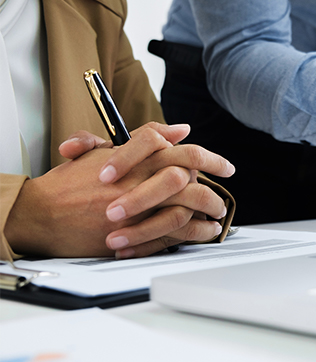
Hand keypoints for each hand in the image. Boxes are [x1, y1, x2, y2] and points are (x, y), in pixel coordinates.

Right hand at [5, 123, 234, 257]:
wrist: (44, 213)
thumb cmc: (72, 182)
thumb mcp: (104, 151)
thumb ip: (143, 138)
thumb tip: (180, 130)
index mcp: (137, 158)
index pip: (183, 149)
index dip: (210, 157)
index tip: (224, 165)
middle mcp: (142, 179)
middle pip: (192, 173)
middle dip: (216, 179)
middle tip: (226, 183)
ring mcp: (142, 206)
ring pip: (190, 201)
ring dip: (211, 205)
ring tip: (218, 210)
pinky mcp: (139, 231)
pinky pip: (180, 231)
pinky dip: (199, 231)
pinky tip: (207, 229)